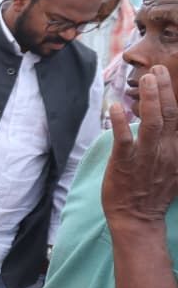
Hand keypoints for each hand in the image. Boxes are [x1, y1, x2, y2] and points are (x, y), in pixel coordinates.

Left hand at [103, 65, 177, 227]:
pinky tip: (115, 107)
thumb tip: (175, 127)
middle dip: (165, 89)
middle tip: (158, 69)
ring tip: (146, 78)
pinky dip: (121, 122)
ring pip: (153, 122)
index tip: (170, 75)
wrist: (137, 218)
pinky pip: (124, 139)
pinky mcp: (125, 163)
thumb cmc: (153, 192)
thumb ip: (176, 145)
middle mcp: (167, 151)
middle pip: (171, 114)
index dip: (175, 96)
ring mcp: (146, 157)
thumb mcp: (175, 168)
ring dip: (150, 98)